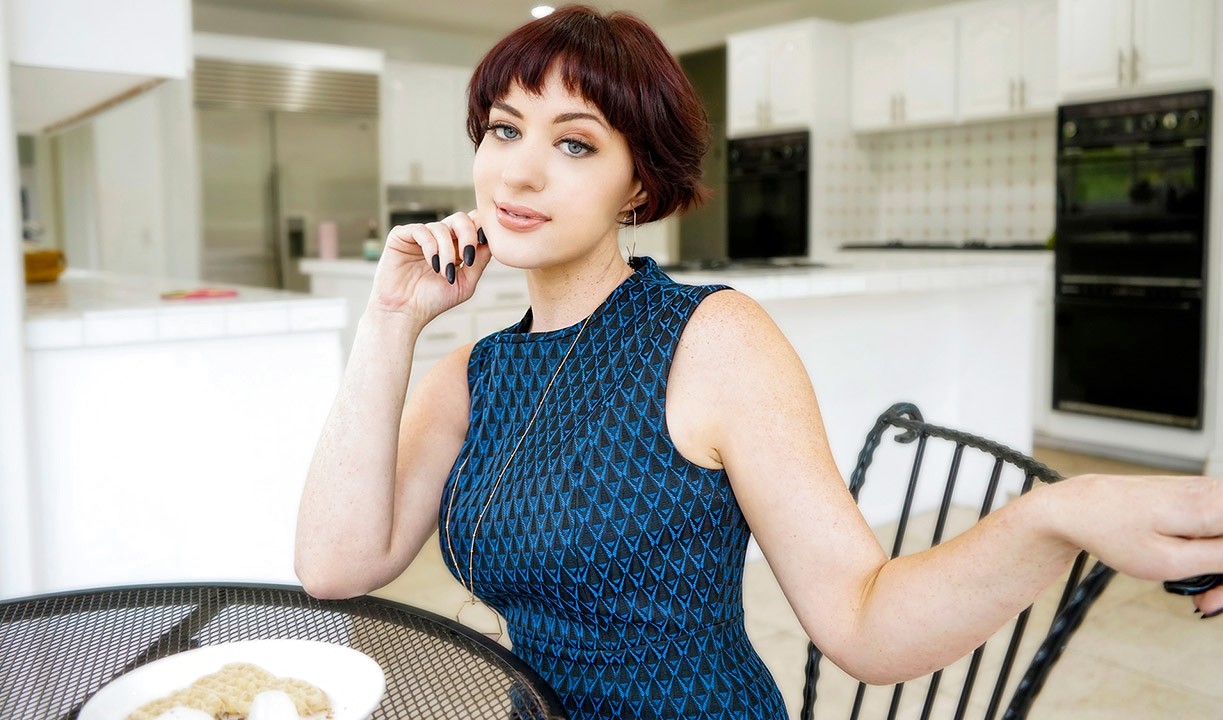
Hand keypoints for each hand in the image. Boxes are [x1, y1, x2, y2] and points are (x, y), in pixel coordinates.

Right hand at [366, 211, 490, 325]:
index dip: (480, 232)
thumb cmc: (433, 301)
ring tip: (445, 272)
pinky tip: (433, 265)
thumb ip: (479, 261)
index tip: (481, 249)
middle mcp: (438, 238)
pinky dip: (431, 247)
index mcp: (455, 246)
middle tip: (467, 257)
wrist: (405, 313)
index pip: (472, 225)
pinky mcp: (401, 236)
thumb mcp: (465, 283)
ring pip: (442, 227)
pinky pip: (421, 230)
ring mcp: (420, 236)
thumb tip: (492, 241)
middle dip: (468, 235)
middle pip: (460, 218)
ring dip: (448, 251)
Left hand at [1052, 474, 1222, 615]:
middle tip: (1209, 601)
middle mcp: (1215, 492)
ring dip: (1222, 569)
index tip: (1218, 591)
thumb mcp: (1172, 561)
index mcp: (1214, 505)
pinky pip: (1220, 530)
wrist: (1076, 509)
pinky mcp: (1196, 498)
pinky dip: (1211, 554)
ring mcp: (1206, 492)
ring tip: (1198, 592)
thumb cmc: (1112, 531)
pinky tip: (1191, 570)